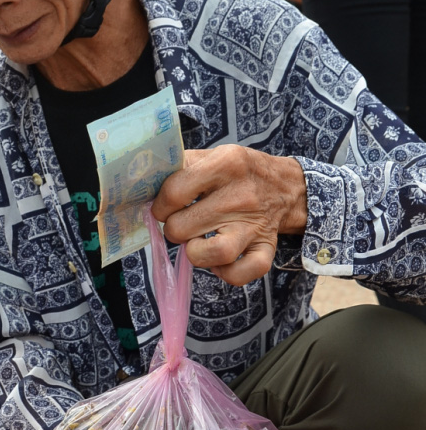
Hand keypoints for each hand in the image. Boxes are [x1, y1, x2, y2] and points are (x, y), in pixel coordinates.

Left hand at [152, 145, 307, 284]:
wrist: (285, 187)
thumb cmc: (239, 172)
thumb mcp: (215, 155)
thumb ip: (181, 165)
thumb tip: (145, 183)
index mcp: (226, 164)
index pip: (174, 192)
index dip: (159, 205)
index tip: (162, 208)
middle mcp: (241, 195)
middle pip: (183, 226)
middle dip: (174, 228)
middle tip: (181, 222)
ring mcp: (254, 225)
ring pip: (213, 253)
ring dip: (194, 252)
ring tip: (196, 242)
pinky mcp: (265, 248)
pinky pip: (239, 274)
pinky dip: (224, 273)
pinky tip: (218, 261)